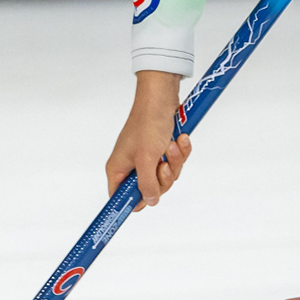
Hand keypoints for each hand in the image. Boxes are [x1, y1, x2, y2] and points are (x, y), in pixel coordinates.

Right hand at [106, 70, 192, 207]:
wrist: (161, 98)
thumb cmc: (148, 122)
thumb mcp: (146, 159)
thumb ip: (147, 185)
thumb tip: (150, 202)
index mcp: (119, 168)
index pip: (121, 197)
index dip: (134, 202)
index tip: (147, 201)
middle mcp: (131, 165)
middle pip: (150, 189)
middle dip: (163, 176)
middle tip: (163, 162)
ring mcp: (147, 158)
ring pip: (166, 176)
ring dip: (174, 161)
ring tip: (172, 145)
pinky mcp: (161, 150)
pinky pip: (174, 162)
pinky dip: (180, 152)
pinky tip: (180, 139)